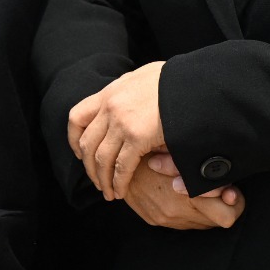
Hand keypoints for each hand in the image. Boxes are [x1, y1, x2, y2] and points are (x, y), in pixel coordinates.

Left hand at [68, 61, 165, 200]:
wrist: (194, 83)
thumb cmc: (177, 81)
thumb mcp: (146, 77)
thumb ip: (132, 91)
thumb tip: (129, 100)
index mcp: (111, 91)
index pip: (77, 116)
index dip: (74, 139)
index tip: (80, 153)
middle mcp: (111, 106)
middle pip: (87, 143)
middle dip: (90, 167)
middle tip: (98, 181)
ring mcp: (122, 122)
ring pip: (101, 159)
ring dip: (103, 180)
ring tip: (109, 193)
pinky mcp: (137, 137)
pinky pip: (121, 166)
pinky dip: (119, 182)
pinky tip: (121, 191)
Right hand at [121, 157, 244, 230]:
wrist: (114, 158)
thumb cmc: (151, 147)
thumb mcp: (180, 152)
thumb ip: (204, 170)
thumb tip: (228, 189)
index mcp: (186, 195)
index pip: (228, 216)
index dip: (233, 203)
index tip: (231, 190)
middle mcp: (176, 212)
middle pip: (218, 222)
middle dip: (223, 207)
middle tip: (223, 191)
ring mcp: (164, 218)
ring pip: (200, 224)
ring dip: (204, 209)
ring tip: (199, 188)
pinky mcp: (153, 219)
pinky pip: (181, 222)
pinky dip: (186, 210)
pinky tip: (182, 193)